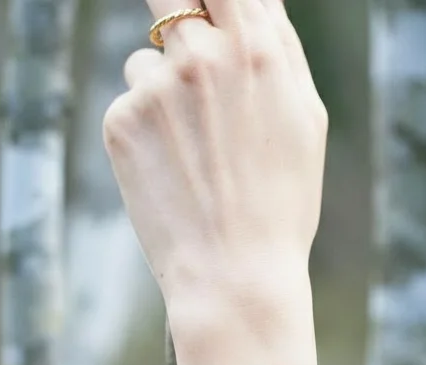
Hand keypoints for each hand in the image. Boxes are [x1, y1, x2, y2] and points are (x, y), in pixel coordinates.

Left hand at [103, 0, 328, 332]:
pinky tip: (170, 175)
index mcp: (255, 46)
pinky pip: (128, 105)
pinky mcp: (120, 122)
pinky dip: (143, 132)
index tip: (205, 9)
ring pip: (146, 60)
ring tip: (194, 155)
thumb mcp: (305, 119)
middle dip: (174, 16)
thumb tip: (256, 3)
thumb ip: (279, 49)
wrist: (235, 275)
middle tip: (183, 64)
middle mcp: (200, 53)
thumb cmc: (280, 205)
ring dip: (163, 90)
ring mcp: (154, 87)